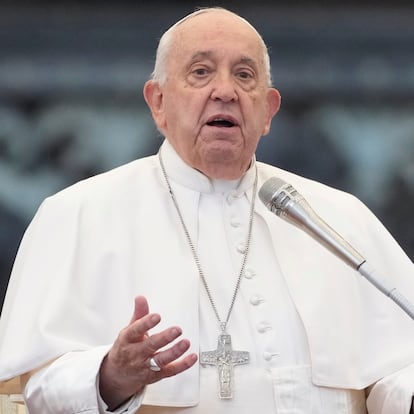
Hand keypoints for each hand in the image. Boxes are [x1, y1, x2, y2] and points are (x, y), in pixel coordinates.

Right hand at [99, 295, 197, 409]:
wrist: (118, 375)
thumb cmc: (126, 348)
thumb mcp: (129, 330)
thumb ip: (139, 314)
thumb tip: (141, 298)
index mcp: (128, 339)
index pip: (136, 331)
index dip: (146, 323)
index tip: (157, 316)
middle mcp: (136, 354)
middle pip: (150, 346)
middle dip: (164, 338)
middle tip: (177, 330)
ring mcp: (145, 366)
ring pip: (160, 360)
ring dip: (174, 352)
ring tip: (185, 343)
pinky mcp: (155, 376)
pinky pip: (170, 371)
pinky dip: (182, 365)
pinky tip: (192, 357)